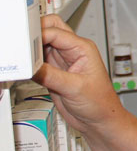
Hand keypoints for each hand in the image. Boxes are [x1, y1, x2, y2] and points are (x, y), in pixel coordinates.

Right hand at [33, 14, 122, 132]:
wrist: (99, 120)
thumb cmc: (100, 103)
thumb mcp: (75, 88)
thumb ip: (51, 75)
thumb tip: (32, 65)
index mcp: (83, 48)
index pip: (55, 32)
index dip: (38, 35)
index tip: (25, 45)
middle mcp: (72, 51)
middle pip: (49, 30)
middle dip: (34, 33)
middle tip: (23, 45)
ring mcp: (61, 61)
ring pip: (40, 44)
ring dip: (30, 49)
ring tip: (23, 58)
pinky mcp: (52, 73)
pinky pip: (36, 61)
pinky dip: (29, 62)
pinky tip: (25, 68)